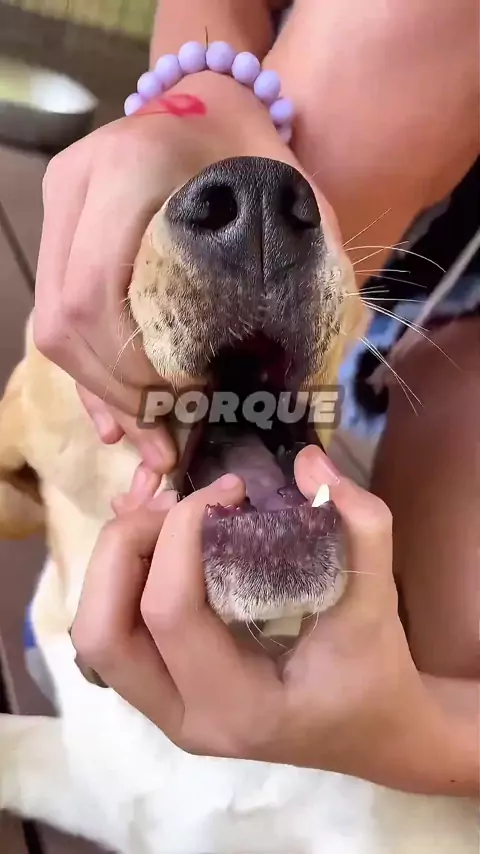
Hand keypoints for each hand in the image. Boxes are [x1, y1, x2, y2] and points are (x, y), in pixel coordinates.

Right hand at [33, 71, 297, 493]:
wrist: (216, 104)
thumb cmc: (261, 158)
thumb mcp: (289, 210)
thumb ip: (290, 284)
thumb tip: (288, 397)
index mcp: (127, 169)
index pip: (94, 293)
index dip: (131, 367)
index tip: (186, 403)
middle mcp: (76, 186)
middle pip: (64, 320)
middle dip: (116, 392)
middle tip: (169, 438)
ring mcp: (61, 208)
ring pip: (53, 326)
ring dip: (103, 392)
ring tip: (154, 439)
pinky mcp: (61, 230)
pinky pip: (59, 316)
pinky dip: (91, 372)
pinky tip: (119, 419)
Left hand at [71, 446, 441, 787]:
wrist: (373, 732)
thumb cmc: (376, 672)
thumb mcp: (379, 601)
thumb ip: (362, 525)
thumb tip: (307, 460)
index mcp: (239, 705)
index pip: (170, 612)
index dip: (180, 534)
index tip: (226, 490)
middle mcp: (186, 718)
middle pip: (102, 633)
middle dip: (126, 549)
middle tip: (180, 505)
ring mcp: (165, 711)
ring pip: (96, 635)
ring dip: (117, 563)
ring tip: (168, 518)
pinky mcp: (162, 691)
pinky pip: (114, 633)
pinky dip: (121, 579)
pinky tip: (157, 537)